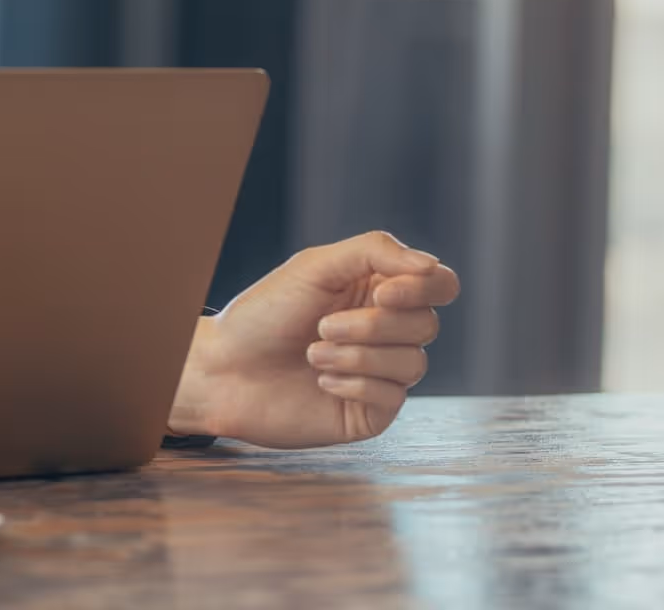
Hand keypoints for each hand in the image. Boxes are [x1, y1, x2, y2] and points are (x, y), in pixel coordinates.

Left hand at [167, 231, 459, 448]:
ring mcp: (382, 372)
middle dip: (373, 325)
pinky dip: (354, 384)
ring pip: (414, 362)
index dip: (423, 289)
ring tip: (312, 352)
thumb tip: (431, 266)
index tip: (382, 294)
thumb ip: (375, 252)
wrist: (225, 370)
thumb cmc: (264, 314)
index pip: (439, 284)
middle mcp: (387, 330)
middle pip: (427, 324)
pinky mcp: (371, 411)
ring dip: (357, 356)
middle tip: (321, 325)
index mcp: (378, 289)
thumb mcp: (316, 266)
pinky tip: (321, 380)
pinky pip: (393, 397)